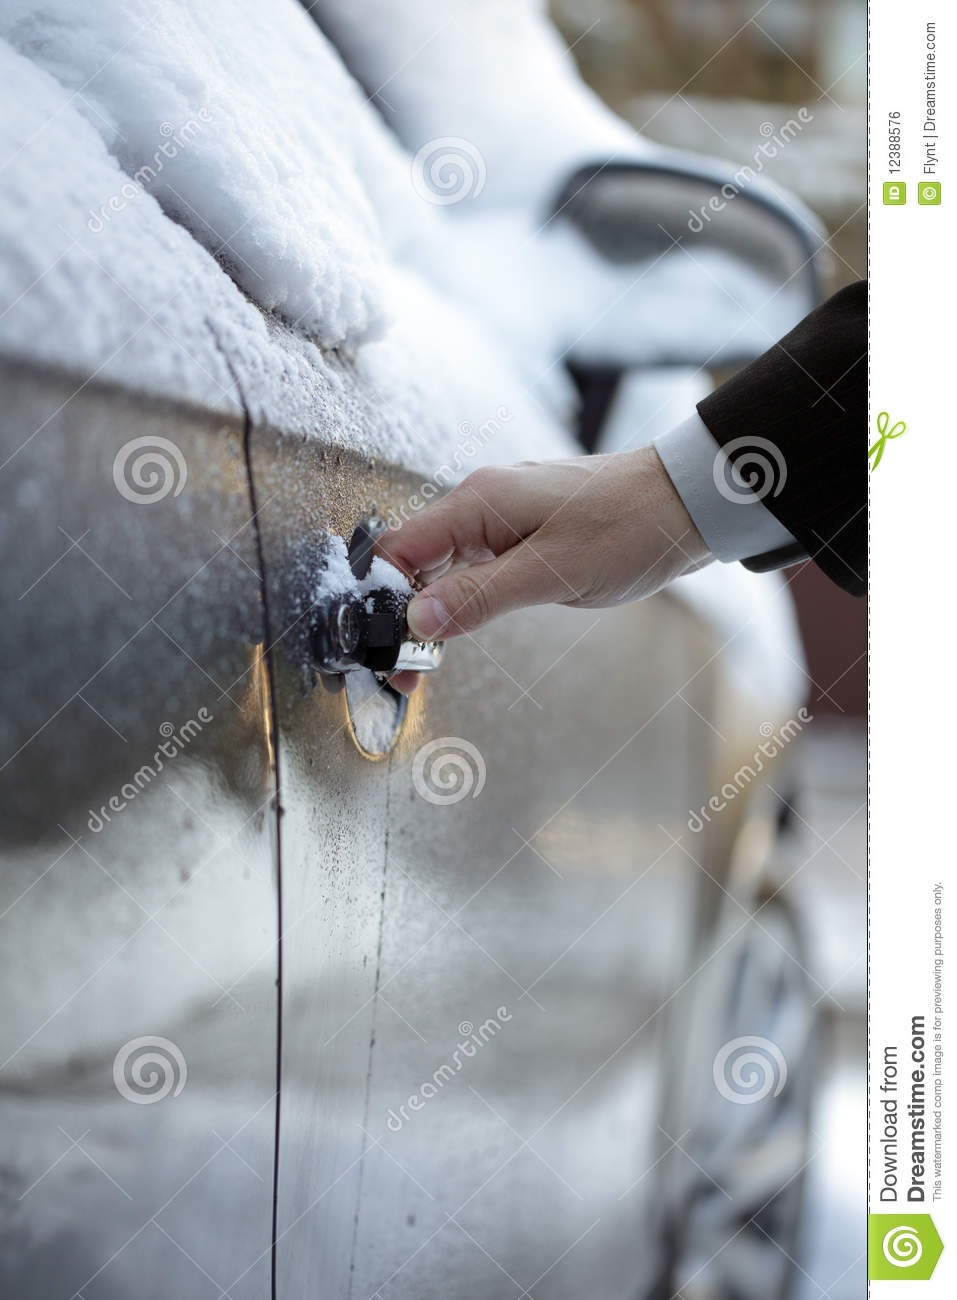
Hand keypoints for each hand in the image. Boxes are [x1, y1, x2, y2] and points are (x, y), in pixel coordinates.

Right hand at [378, 447, 710, 690]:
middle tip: (406, 673)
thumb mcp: (551, 573)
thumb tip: (417, 620)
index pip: (398, 549)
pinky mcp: (521, 529)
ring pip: (441, 564)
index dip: (381, 601)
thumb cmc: (630, 528)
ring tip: (425, 662)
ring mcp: (501, 514)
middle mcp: (481, 501)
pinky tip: (460, 627)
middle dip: (401, 615)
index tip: (385, 649)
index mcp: (478, 502)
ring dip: (430, 610)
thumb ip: (478, 597)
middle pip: (413, 559)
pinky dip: (460, 598)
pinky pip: (472, 563)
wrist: (687, 502)